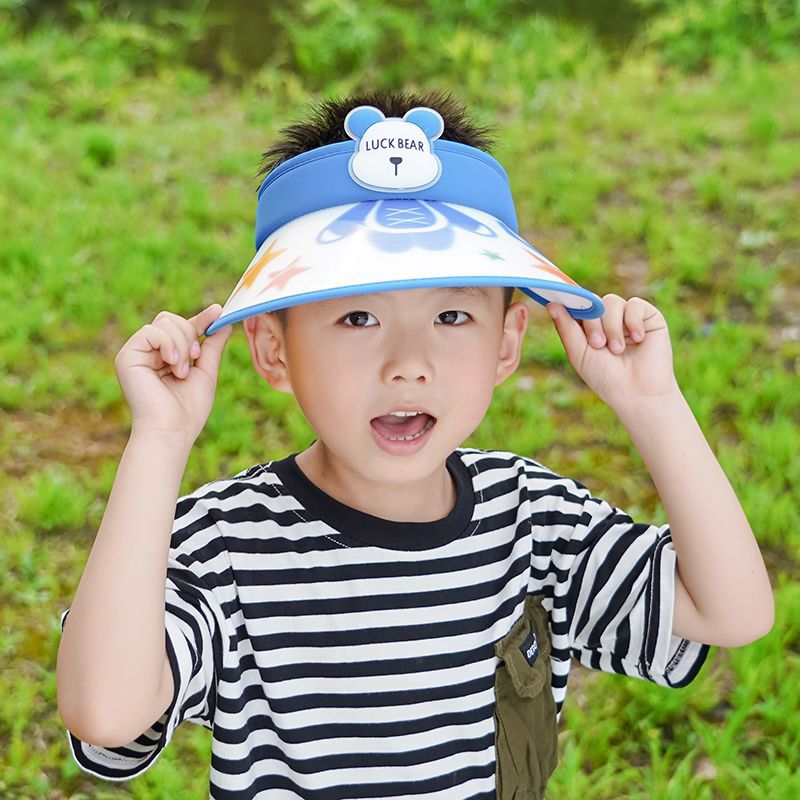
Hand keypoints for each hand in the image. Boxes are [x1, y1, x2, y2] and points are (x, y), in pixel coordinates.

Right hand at [114, 304, 232, 445]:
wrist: (171, 430)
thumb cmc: (188, 409)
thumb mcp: (206, 373)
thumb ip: (212, 347)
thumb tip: (225, 322)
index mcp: (165, 357)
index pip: (182, 327)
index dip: (201, 318)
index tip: (219, 311)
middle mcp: (148, 353)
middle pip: (171, 318)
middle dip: (190, 334)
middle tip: (194, 359)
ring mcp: (136, 353)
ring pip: (164, 322)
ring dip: (182, 345)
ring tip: (181, 371)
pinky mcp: (126, 356)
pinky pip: (151, 331)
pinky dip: (169, 345)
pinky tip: (172, 366)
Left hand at [546, 294, 679, 411]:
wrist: (638, 393)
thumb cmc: (606, 377)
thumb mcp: (579, 353)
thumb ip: (566, 328)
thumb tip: (551, 303)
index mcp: (588, 328)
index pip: (576, 306)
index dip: (571, 303)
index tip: (563, 301)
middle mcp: (607, 320)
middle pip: (593, 302)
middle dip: (593, 323)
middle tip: (598, 344)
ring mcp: (627, 318)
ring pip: (612, 302)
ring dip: (612, 326)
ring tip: (617, 349)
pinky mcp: (649, 317)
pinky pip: (635, 304)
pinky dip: (633, 322)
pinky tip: (638, 339)